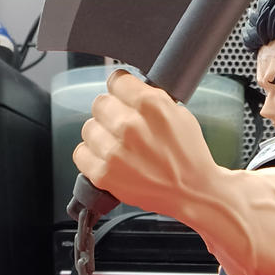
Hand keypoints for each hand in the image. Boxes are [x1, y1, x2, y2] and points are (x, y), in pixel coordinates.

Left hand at [73, 69, 219, 220]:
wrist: (194, 193)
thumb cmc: (189, 158)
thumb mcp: (180, 115)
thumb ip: (151, 98)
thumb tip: (129, 90)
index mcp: (151, 105)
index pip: (116, 81)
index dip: (122, 91)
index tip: (125, 100)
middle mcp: (130, 125)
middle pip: (99, 103)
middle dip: (112, 113)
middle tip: (126, 129)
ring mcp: (115, 151)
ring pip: (88, 128)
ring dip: (101, 136)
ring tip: (120, 148)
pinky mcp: (105, 174)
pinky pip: (81, 153)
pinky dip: (92, 156)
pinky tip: (109, 160)